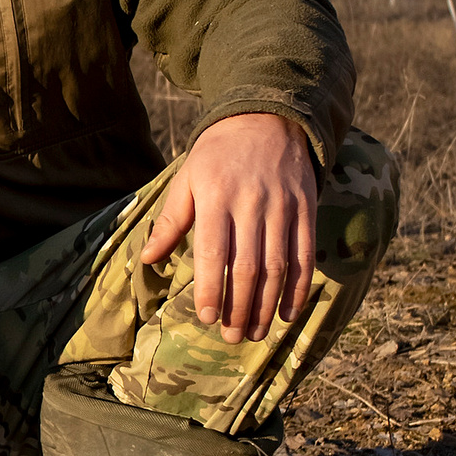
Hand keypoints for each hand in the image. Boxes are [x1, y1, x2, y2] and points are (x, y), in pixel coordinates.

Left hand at [141, 112, 318, 345]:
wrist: (268, 117)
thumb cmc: (218, 154)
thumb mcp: (188, 178)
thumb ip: (171, 220)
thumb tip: (148, 259)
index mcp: (216, 196)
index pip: (214, 253)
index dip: (212, 290)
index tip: (207, 318)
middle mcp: (252, 203)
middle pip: (247, 266)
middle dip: (239, 307)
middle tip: (231, 338)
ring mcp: (283, 207)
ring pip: (277, 266)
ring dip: (266, 306)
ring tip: (254, 333)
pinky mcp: (306, 209)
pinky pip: (304, 256)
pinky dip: (298, 289)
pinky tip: (287, 314)